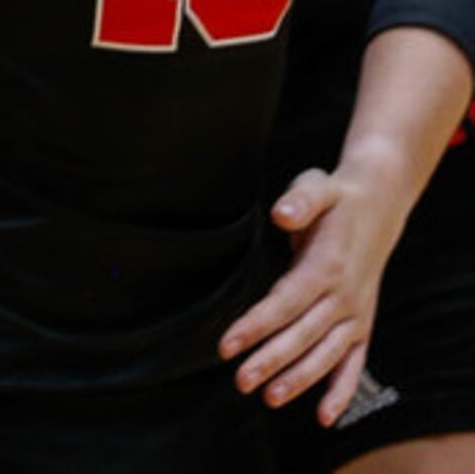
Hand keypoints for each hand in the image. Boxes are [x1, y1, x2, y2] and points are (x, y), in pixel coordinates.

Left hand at [220, 164, 403, 423]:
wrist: (378, 207)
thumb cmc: (334, 199)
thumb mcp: (317, 187)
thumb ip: (299, 200)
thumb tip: (281, 215)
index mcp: (326, 267)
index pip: (285, 303)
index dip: (256, 325)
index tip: (227, 345)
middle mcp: (344, 296)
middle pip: (302, 335)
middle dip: (271, 360)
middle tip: (240, 381)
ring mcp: (356, 314)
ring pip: (326, 354)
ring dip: (300, 379)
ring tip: (270, 399)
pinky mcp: (363, 325)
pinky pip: (354, 363)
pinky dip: (342, 390)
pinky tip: (325, 417)